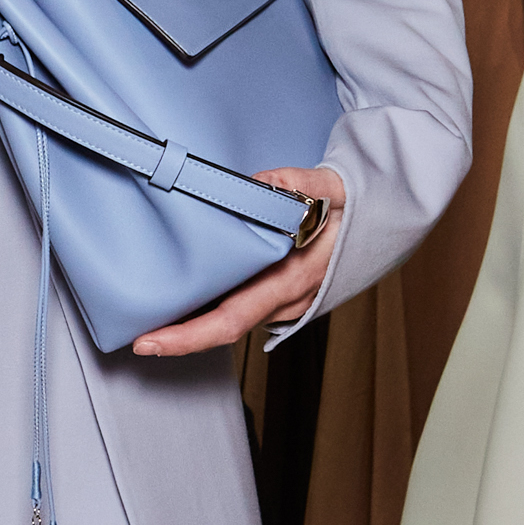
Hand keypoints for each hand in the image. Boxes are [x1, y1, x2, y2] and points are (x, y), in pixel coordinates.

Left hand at [132, 167, 345, 356]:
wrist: (391, 215)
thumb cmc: (361, 203)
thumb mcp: (334, 188)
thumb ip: (300, 183)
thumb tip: (262, 182)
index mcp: (294, 279)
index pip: (232, 318)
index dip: (188, 336)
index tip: (149, 342)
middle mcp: (289, 300)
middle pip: (223, 326)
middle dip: (178, 334)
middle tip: (132, 330)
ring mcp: (290, 302)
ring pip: (233, 316)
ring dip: (195, 319)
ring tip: (151, 310)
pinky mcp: (288, 295)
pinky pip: (245, 305)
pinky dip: (215, 304)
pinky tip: (192, 292)